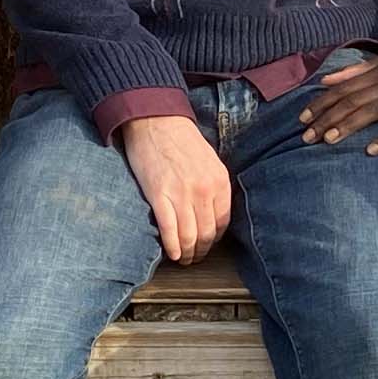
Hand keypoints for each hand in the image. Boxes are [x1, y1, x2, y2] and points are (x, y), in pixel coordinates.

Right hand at [119, 113, 234, 262]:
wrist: (155, 120)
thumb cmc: (180, 139)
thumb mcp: (209, 160)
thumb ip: (213, 185)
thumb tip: (211, 211)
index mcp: (219, 181)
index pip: (222, 222)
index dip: (215, 239)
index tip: (207, 244)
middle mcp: (205, 190)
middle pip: (207, 233)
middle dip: (201, 251)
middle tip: (195, 258)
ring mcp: (182, 194)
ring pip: (189, 236)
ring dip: (187, 253)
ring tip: (183, 259)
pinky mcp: (160, 195)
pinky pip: (170, 230)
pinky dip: (172, 246)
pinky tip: (172, 254)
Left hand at [301, 52, 377, 154]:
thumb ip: (355, 70)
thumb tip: (326, 80)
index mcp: (377, 72)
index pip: (341, 89)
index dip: (321, 103)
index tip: (302, 118)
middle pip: (350, 102)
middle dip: (326, 119)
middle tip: (306, 136)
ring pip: (370, 113)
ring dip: (347, 127)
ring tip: (327, 140)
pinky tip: (370, 151)